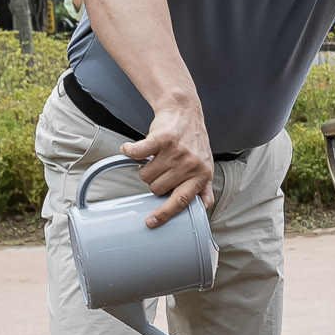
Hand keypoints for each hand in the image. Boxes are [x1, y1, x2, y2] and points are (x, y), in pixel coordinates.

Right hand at [125, 106, 215, 226]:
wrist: (185, 112)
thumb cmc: (193, 141)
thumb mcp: (204, 165)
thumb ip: (203, 188)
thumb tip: (203, 207)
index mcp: (202, 175)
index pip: (182, 200)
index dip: (164, 213)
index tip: (151, 222)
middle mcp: (191, 164)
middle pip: (157, 188)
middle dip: (155, 180)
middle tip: (162, 168)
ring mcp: (177, 151)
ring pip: (146, 175)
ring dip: (146, 167)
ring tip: (156, 157)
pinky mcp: (162, 138)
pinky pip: (136, 153)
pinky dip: (130, 151)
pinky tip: (132, 149)